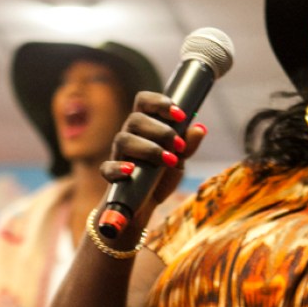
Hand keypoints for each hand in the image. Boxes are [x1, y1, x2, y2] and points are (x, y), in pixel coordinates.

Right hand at [101, 91, 208, 216]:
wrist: (146, 205)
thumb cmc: (161, 176)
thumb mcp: (180, 161)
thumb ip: (189, 144)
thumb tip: (199, 128)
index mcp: (145, 126)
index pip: (144, 102)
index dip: (160, 102)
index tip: (180, 115)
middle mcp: (130, 136)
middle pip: (135, 119)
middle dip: (161, 131)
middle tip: (179, 146)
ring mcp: (119, 154)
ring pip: (123, 140)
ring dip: (149, 149)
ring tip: (169, 161)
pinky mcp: (111, 175)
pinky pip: (107, 167)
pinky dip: (119, 167)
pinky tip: (132, 170)